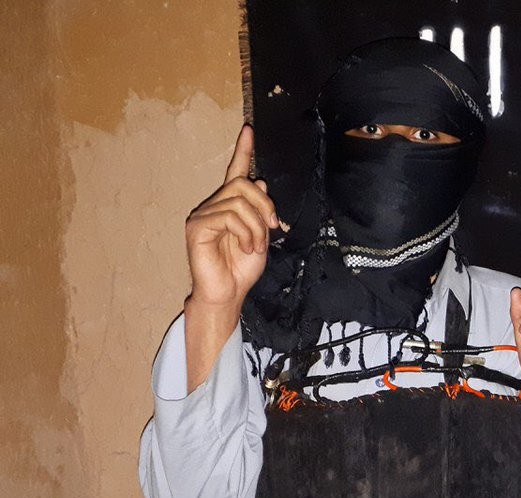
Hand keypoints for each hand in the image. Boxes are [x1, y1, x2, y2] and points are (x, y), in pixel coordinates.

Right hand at [184, 124, 278, 307]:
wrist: (228, 293)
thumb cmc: (241, 269)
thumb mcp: (260, 237)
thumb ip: (259, 211)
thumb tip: (258, 182)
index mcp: (229, 206)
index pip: (236, 172)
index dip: (243, 151)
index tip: (249, 130)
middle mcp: (213, 206)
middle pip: (243, 184)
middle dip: (266, 206)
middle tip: (272, 228)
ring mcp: (202, 215)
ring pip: (240, 202)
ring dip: (257, 227)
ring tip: (255, 247)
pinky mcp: (197, 227)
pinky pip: (230, 217)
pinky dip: (246, 233)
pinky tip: (245, 248)